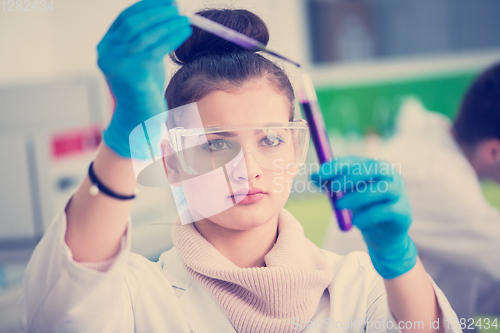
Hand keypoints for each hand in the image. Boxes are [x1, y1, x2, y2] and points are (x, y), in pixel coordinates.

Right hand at [97, 0, 191, 157]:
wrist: (139, 119)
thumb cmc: (143, 88)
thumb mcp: (141, 58)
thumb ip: (146, 38)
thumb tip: (168, 11)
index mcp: (106, 47)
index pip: (124, 18)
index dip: (146, 6)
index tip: (166, 1)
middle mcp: (107, 54)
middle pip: (133, 23)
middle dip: (158, 12)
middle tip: (177, 8)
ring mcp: (118, 64)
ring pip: (145, 35)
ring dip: (168, 24)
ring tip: (186, 19)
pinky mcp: (133, 74)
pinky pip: (156, 49)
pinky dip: (172, 38)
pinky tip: (184, 33)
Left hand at [310, 156, 417, 278]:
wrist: (382, 236)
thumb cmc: (362, 209)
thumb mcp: (345, 195)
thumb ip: (330, 184)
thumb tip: (312, 175)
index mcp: (374, 167)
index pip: (356, 160)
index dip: (337, 165)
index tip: (320, 175)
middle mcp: (390, 175)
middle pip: (374, 168)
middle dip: (350, 177)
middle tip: (332, 190)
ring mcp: (400, 193)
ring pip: (382, 189)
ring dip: (357, 197)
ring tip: (340, 207)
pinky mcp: (403, 212)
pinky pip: (385, 211)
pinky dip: (367, 216)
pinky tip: (357, 222)